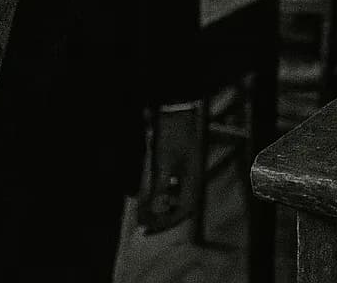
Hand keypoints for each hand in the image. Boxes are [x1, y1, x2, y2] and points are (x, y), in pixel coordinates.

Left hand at [138, 104, 200, 233]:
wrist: (176, 107)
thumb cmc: (171, 135)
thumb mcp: (162, 163)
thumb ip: (158, 188)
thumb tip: (154, 212)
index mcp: (193, 180)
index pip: (183, 211)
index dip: (166, 222)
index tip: (149, 228)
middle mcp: (193, 176)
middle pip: (180, 205)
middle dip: (162, 216)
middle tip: (144, 223)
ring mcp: (188, 168)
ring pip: (175, 194)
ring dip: (160, 204)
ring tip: (143, 209)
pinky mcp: (180, 161)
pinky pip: (172, 183)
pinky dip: (160, 190)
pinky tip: (149, 190)